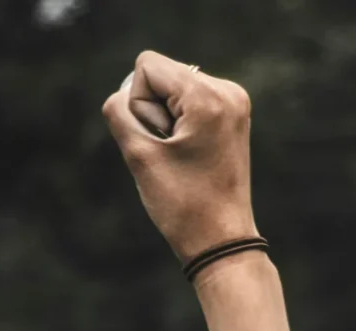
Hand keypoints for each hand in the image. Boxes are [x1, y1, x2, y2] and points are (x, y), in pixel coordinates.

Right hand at [102, 51, 257, 261]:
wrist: (222, 239)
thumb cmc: (183, 203)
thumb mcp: (138, 154)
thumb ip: (119, 111)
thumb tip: (125, 92)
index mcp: (210, 96)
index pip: (147, 66)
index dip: (139, 103)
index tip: (162, 140)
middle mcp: (230, 92)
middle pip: (162, 74)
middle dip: (154, 111)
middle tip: (175, 152)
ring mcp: (236, 104)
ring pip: (173, 89)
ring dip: (167, 120)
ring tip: (185, 156)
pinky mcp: (234, 117)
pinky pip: (189, 103)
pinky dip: (181, 124)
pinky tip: (193, 154)